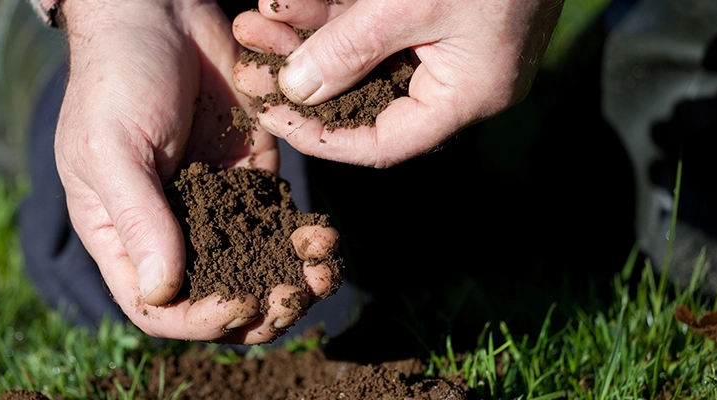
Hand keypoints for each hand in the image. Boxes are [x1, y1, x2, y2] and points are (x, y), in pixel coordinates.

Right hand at [54, 0, 338, 343]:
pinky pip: (279, 220)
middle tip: (294, 300)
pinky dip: (304, 237)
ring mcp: (213, 202)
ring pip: (255, 265)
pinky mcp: (251, 173)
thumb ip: (139, 219)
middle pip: (214, 297)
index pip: (156, 307)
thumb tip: (163, 292)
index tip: (238, 303)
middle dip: (258, 309)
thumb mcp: (113, 149)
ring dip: (291, 280)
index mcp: (122, 234)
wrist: (157, 11)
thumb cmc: (116, 78)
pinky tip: (325, 236)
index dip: (197, 320)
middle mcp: (169, 228)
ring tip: (322, 274)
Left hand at [233, 0, 563, 166]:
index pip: (382, 142)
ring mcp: (446, 43)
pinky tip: (287, 3)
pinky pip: (372, 21)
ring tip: (255, 22)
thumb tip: (296, 89)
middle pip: (362, 95)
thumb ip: (351, 48)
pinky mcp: (435, 11)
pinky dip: (332, 13)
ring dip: (306, 37)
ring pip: (361, 54)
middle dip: (300, 76)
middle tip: (249, 63)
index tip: (271, 113)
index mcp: (467, 95)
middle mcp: (457, 79)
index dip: (320, 135)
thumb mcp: (411, 2)